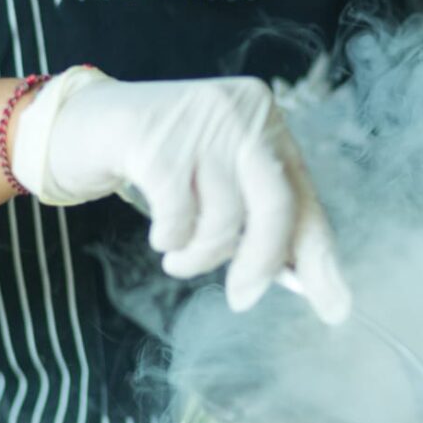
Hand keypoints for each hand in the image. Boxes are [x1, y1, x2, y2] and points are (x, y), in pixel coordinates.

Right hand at [11, 67, 350, 323]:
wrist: (88, 124)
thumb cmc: (166, 164)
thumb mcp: (221, 182)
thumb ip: (259, 220)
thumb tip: (302, 282)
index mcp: (269, 124)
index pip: (305, 197)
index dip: (319, 256)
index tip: (334, 309)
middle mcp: (244, 113)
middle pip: (276, 203)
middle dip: (261, 263)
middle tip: (242, 299)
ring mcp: (201, 121)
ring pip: (222, 216)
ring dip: (200, 255)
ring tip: (179, 257)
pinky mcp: (157, 137)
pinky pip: (178, 214)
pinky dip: (170, 238)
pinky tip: (162, 233)